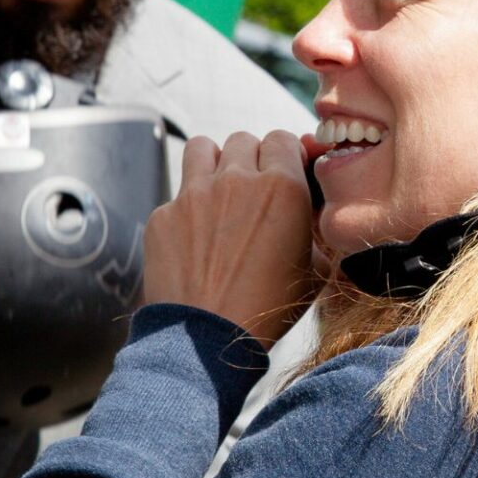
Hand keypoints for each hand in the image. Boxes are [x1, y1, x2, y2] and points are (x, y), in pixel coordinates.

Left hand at [143, 131, 316, 348]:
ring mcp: (194, 194)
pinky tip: (197, 236)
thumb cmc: (269, 307)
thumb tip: (306, 217)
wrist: (209, 338)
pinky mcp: (163, 214)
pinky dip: (188, 206)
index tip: (287, 172)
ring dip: (216, 162)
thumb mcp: (314, 269)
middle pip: (244, 140)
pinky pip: (178, 193)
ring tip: (220, 190)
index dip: (287, 155)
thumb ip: (311, 229)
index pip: (283, 139)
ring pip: (204, 148)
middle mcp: (237, 180)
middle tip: (255, 189)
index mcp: (283, 188)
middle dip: (253, 159)